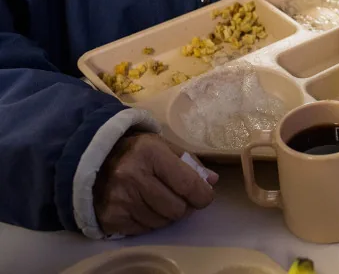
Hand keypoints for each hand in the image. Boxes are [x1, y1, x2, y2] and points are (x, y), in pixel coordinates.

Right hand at [94, 133, 218, 235]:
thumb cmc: (134, 151)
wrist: (89, 159)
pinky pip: (144, 230)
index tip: (205, 196)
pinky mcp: (110, 217)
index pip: (188, 184)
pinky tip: (143, 207)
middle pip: (177, 209)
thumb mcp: (162, 146)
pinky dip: (149, 222)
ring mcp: (119, 200)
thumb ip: (189, 162)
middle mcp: (133, 177)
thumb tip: (211, 181)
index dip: (203, 195)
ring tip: (159, 200)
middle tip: (181, 199)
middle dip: (185, 206)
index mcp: (150, 153)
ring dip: (167, 215)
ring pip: (162, 222)